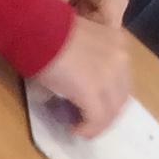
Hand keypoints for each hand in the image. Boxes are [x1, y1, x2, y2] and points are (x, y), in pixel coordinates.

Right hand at [34, 15, 132, 137]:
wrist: (37, 29)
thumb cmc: (48, 31)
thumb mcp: (77, 41)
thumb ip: (86, 59)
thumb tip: (74, 84)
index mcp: (117, 42)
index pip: (122, 78)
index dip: (109, 96)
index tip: (91, 104)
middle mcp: (119, 58)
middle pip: (121, 97)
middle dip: (106, 114)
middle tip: (88, 121)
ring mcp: (108, 75)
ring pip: (111, 111)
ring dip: (97, 124)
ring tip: (81, 128)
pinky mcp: (92, 91)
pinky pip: (96, 119)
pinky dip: (88, 129)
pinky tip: (76, 130)